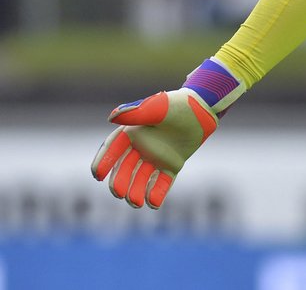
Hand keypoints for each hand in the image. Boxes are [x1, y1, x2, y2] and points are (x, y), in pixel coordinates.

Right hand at [90, 57, 243, 208]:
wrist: (203, 109)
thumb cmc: (178, 105)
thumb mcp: (158, 107)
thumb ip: (137, 112)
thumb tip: (111, 118)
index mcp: (133, 132)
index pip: (113, 149)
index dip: (104, 161)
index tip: (97, 175)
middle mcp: (142, 147)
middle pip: (125, 168)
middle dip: (120, 182)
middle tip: (119, 194)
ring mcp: (156, 157)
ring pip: (141, 178)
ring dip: (136, 191)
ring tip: (135, 203)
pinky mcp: (171, 165)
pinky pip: (162, 182)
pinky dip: (156, 193)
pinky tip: (154, 204)